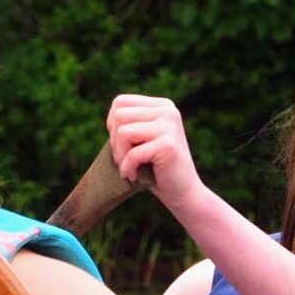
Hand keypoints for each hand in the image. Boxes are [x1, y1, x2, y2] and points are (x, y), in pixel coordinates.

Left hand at [106, 93, 207, 215]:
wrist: (183, 192)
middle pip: (119, 116)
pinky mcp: (168, 145)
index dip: (112, 124)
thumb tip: (111, 115)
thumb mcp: (142, 139)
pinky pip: (132, 153)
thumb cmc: (156, 168)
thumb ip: (130, 123)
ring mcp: (170, 126)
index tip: (122, 144)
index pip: (120, 102)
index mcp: (162, 106)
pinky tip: (134, 176)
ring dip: (120, 155)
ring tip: (129, 167)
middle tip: (124, 159)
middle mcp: (168, 111)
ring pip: (123, 132)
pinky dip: (127, 168)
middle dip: (114, 141)